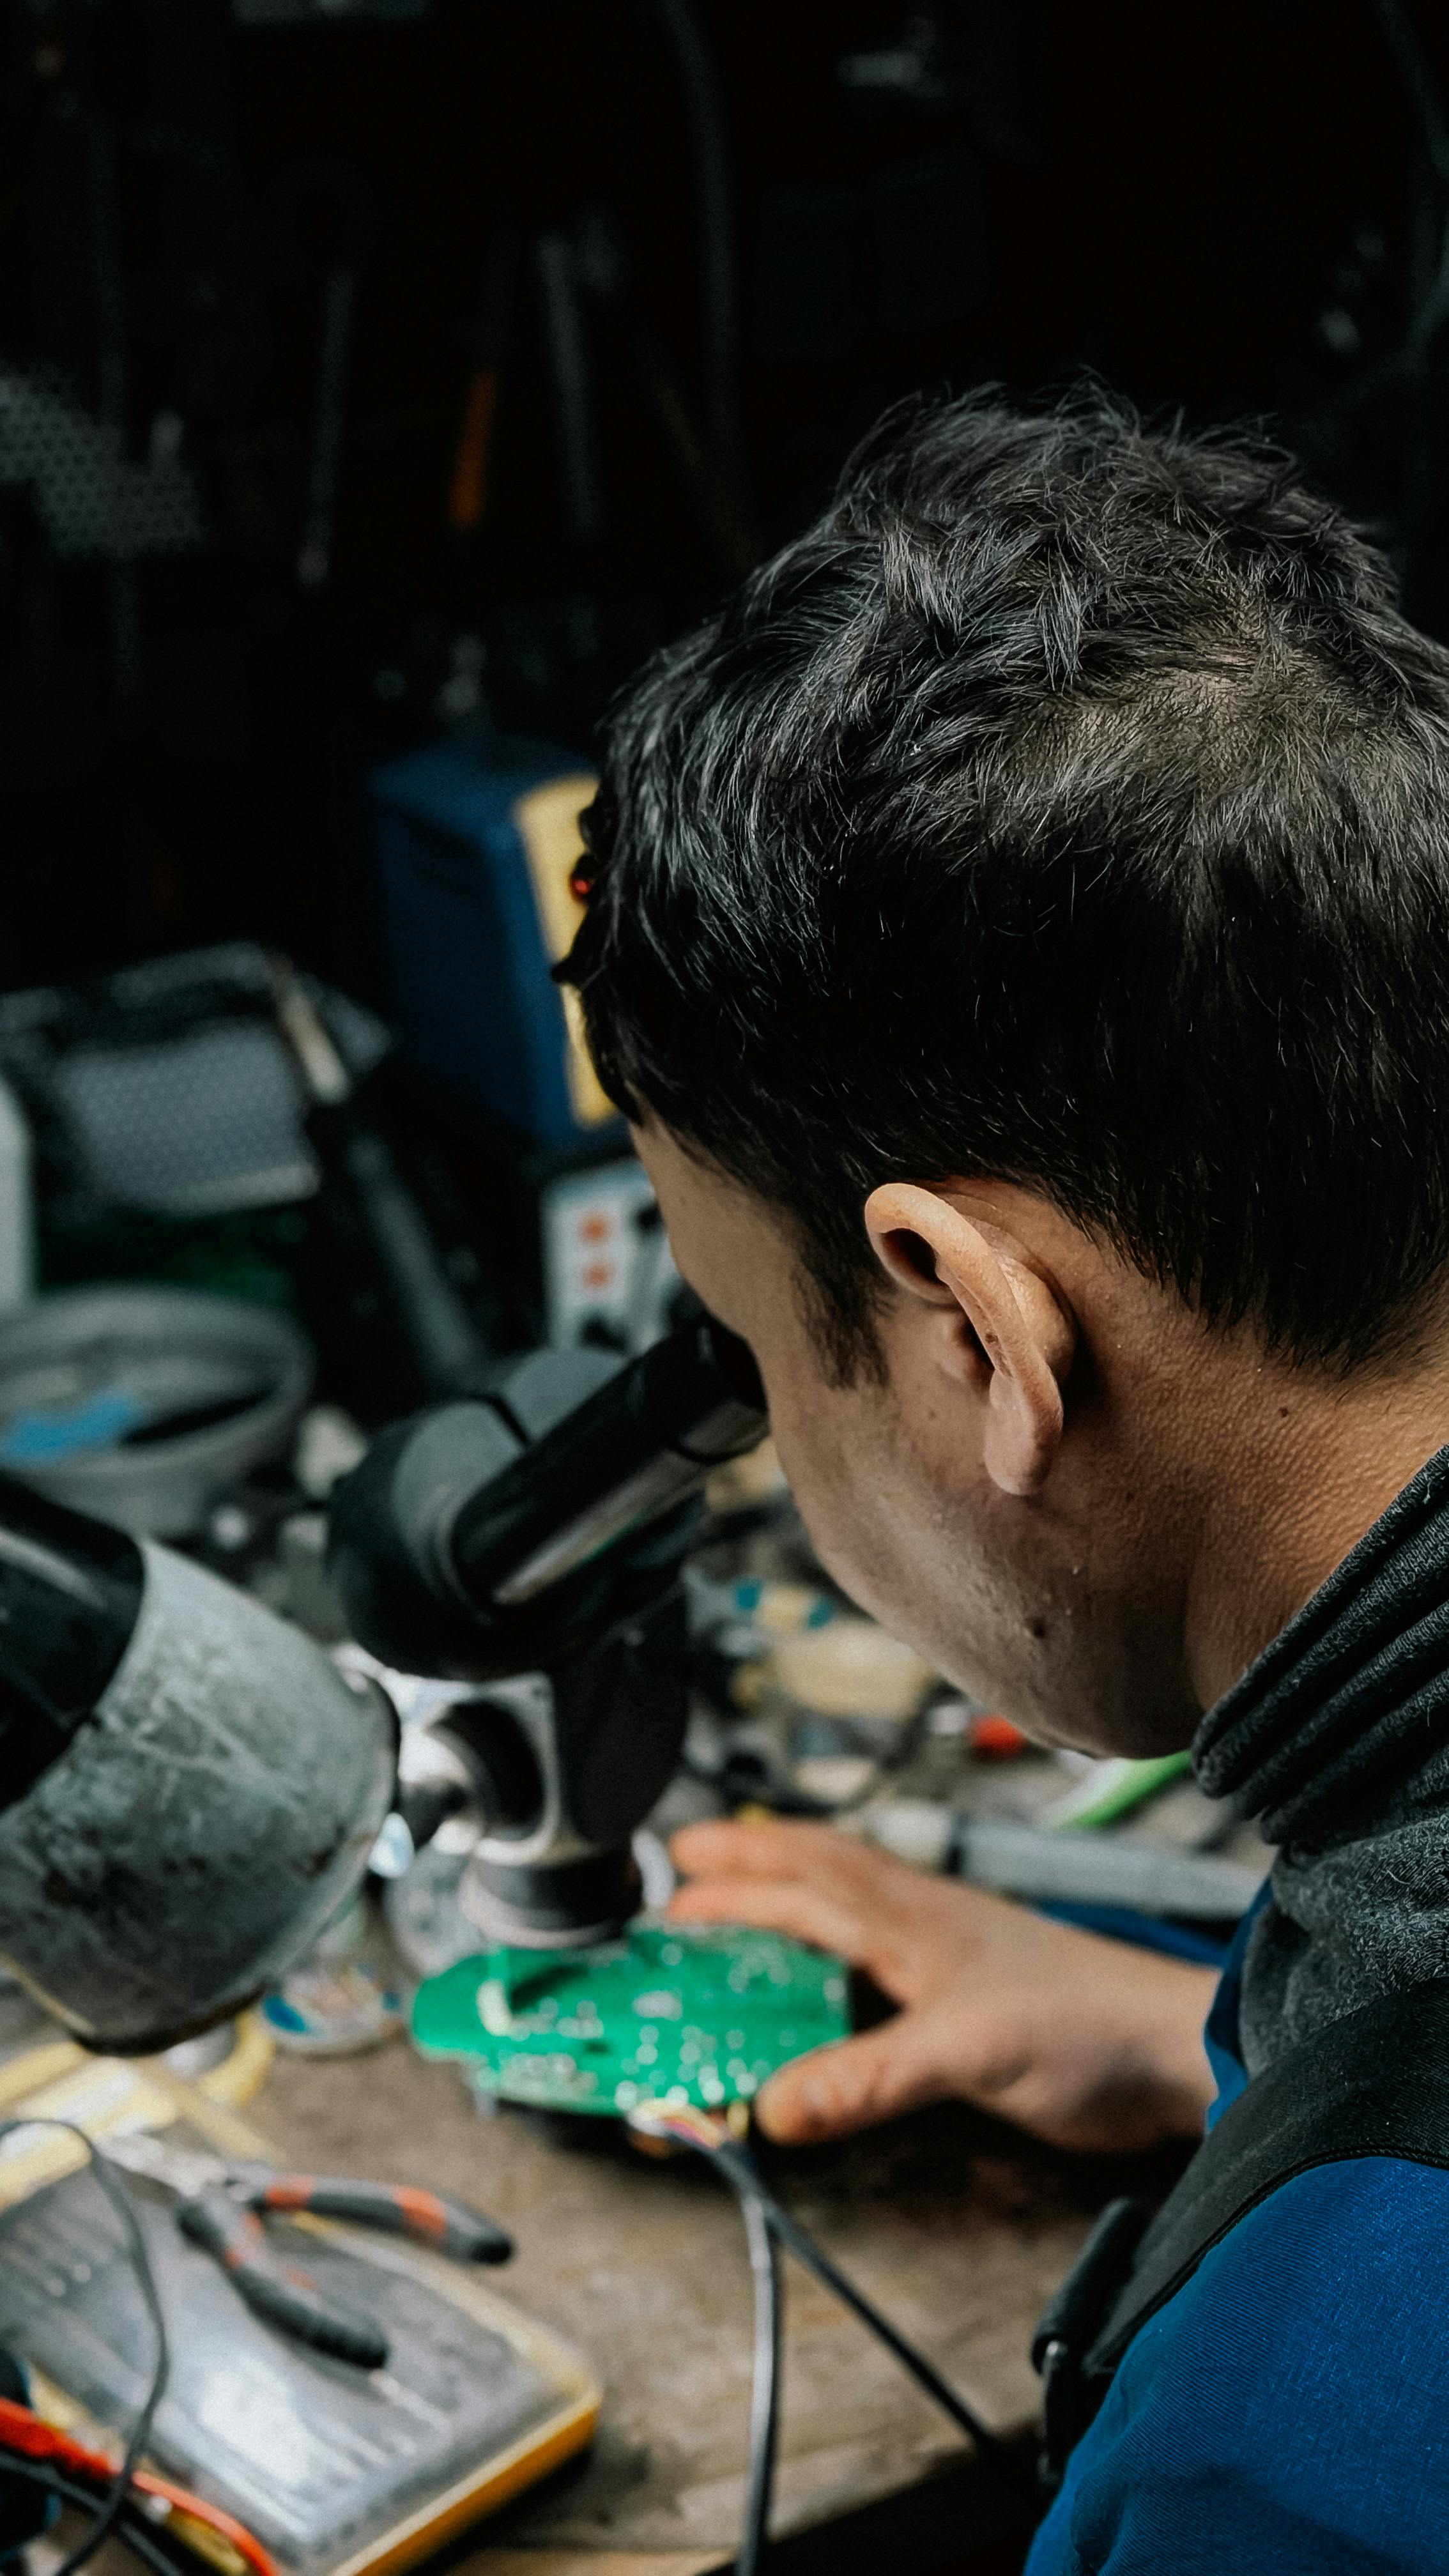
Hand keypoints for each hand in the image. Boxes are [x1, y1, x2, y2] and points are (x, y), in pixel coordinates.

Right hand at [668, 1816, 1218, 2152]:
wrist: (1171, 2050)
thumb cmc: (1089, 2024)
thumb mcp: (965, 2051)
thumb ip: (867, 2078)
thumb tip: (772, 2107)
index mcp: (912, 1919)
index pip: (805, 1883)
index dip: (738, 1876)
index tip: (676, 1869)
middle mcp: (923, 1928)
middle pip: (818, 1881)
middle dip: (750, 1868)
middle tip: (686, 1869)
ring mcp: (947, 1963)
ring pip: (848, 1916)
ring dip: (789, 1908)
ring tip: (738, 1912)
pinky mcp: (968, 2006)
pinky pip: (878, 1967)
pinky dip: (836, 1964)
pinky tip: (829, 1984)